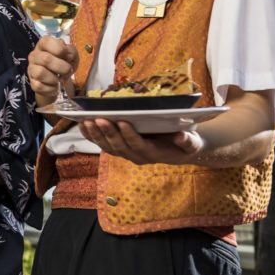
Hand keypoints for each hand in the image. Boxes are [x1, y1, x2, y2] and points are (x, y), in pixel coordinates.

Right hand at [28, 36, 78, 104]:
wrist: (58, 81)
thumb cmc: (63, 63)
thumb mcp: (71, 55)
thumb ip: (71, 51)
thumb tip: (67, 56)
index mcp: (43, 45)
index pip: (46, 42)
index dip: (60, 49)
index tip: (66, 56)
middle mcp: (34, 55)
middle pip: (45, 59)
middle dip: (62, 67)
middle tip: (68, 71)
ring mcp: (31, 69)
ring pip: (40, 73)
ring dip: (55, 79)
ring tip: (59, 79)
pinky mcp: (32, 83)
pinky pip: (39, 86)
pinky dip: (51, 89)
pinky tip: (54, 86)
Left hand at [78, 118, 202, 164]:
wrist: (177, 150)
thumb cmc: (184, 143)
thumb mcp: (192, 142)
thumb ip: (188, 141)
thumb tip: (182, 137)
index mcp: (153, 153)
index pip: (139, 145)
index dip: (130, 135)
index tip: (123, 122)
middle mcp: (136, 156)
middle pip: (119, 146)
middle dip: (108, 132)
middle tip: (99, 118)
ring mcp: (125, 153)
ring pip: (107, 146)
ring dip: (96, 134)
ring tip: (87, 121)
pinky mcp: (118, 149)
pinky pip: (101, 144)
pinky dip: (91, 135)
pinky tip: (82, 124)